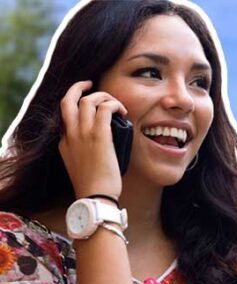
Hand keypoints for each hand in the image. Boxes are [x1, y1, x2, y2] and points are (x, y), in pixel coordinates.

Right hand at [58, 80, 127, 198]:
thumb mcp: (82, 168)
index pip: (65, 115)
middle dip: (78, 87)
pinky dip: (114, 104)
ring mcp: (82, 134)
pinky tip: (123, 111)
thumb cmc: (95, 188)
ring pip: (88, 100)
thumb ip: (85, 154)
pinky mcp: (99, 136)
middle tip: (92, 84)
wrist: (95, 197)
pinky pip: (104, 108)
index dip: (77, 106)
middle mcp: (70, 135)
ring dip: (104, 96)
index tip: (90, 104)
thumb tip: (102, 149)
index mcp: (64, 143)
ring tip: (117, 105)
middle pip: (67, 100)